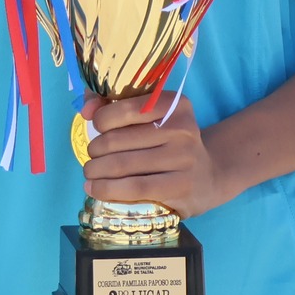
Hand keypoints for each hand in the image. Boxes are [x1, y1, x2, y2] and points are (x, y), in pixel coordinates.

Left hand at [81, 92, 228, 219]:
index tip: (96, 128)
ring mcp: (184, 159)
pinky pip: (134, 188)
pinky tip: (94, 189)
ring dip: (95, 171)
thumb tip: (86, 110)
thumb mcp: (151, 117)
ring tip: (89, 173)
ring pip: (122, 165)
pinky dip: (106, 189)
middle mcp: (182, 129)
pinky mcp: (181, 187)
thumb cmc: (167, 142)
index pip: (125, 108)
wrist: (209, 175)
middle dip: (94, 150)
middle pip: (118, 139)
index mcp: (174, 104)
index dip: (101, 119)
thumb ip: (114, 104)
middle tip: (91, 156)